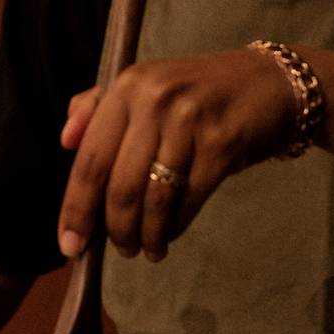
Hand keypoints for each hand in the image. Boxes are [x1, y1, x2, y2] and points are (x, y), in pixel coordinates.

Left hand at [57, 49, 296, 262]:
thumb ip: (98, 109)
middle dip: (113, 230)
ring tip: (145, 249)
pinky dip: (173, 228)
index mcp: (128, 86)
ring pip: (153, 199)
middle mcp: (156, 100)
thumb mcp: (146, 87)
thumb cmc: (197, 92)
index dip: (75, 207)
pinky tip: (168, 236)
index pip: (90, 158)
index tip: (69, 245)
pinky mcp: (222, 145)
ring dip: (145, 235)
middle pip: (120, 185)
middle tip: (118, 250)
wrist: (268, 83)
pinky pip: (187, 201)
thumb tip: (65, 140)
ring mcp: (191, 122)